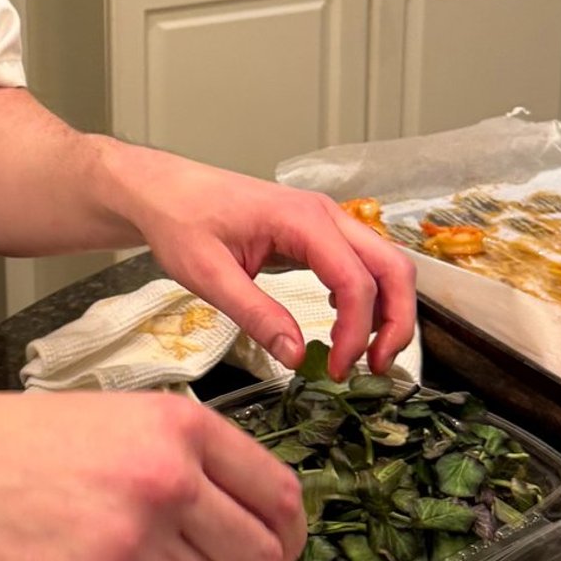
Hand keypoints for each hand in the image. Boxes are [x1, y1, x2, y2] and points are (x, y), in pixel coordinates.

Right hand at [0, 390, 305, 560]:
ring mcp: (137, 539)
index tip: (277, 550)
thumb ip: (177, 460)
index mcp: (176, 426)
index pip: (278, 492)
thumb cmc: (0, 450)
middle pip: (260, 555)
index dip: (286, 534)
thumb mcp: (107, 421)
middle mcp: (168, 478)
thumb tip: (238, 520)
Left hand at [104, 144, 416, 378]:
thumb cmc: (180, 221)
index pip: (355, 280)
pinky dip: (366, 299)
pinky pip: (360, 265)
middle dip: (396, 321)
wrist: (164, 191)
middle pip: (392, 267)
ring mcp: (325, 222)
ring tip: (362, 356)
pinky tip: (342, 328)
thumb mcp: (208, 275)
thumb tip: (296, 356)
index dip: (356, 332)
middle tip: (376, 368)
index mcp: (302, 220)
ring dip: (386, 311)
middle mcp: (325, 215)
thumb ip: (255, 314)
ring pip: (384, 265)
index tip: (337, 370)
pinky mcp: (316, 234)